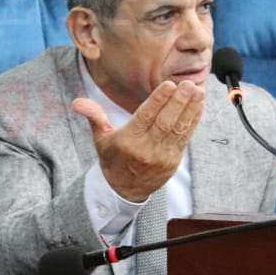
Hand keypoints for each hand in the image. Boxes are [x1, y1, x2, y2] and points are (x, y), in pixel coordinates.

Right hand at [71, 80, 204, 202]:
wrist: (124, 190)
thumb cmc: (112, 158)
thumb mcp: (100, 138)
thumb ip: (93, 116)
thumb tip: (77, 102)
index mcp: (127, 141)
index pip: (145, 117)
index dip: (158, 101)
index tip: (169, 85)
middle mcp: (146, 149)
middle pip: (165, 122)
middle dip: (179, 102)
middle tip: (189, 84)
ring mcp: (162, 156)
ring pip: (178, 129)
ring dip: (190, 109)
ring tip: (199, 91)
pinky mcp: (173, 161)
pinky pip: (185, 138)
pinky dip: (193, 121)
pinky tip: (198, 106)